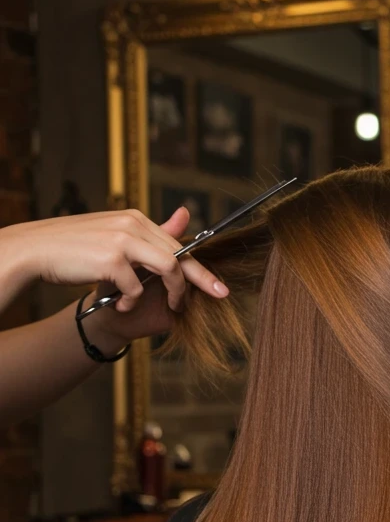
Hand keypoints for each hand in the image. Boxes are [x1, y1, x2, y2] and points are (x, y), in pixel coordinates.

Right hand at [0, 206, 226, 312]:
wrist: (36, 250)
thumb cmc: (78, 248)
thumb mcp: (117, 236)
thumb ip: (151, 234)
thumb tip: (185, 215)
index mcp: (136, 219)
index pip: (177, 245)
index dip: (200, 267)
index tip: (218, 286)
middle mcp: (133, 225)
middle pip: (180, 256)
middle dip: (201, 280)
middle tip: (220, 295)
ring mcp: (123, 240)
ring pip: (168, 269)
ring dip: (174, 293)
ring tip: (170, 306)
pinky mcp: (111, 259)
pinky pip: (136, 287)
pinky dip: (132, 301)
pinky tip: (119, 303)